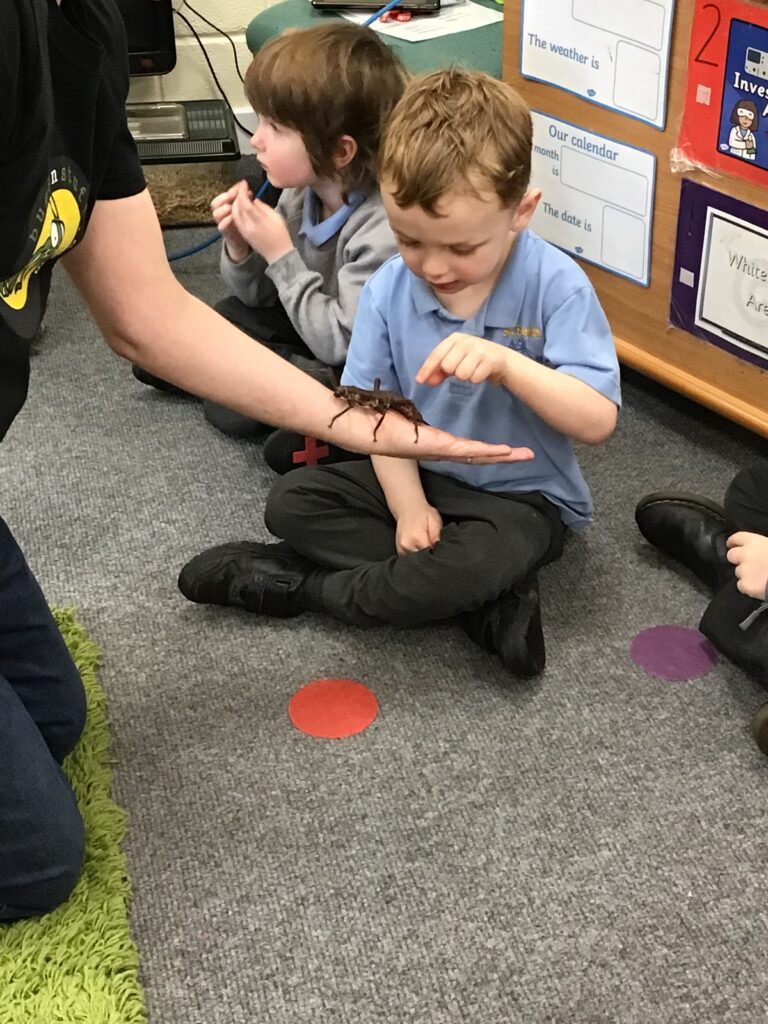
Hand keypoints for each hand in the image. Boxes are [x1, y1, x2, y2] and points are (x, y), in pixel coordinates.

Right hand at [211, 185, 249, 263]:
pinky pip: (221, 226)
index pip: (222, 195)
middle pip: (215, 203)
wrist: (244, 242)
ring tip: (232, 207)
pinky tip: (233, 218)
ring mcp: (221, 223)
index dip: (230, 190)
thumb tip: (249, 192)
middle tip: (234, 196)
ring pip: (216, 213)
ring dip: (224, 209)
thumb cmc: (244, 224)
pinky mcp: (225, 233)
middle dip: (224, 198)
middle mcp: (221, 214)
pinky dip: (226, 221)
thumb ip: (244, 201)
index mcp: (225, 206)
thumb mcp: (245, 210)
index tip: (240, 187)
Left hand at [230, 180, 293, 263]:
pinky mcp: (244, 235)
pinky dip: (237, 211)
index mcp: (258, 221)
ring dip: (236, 203)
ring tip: (241, 197)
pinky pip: (237, 220)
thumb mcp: (276, 217)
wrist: (279, 254)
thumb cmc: (281, 235)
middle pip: (237, 208)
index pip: (245, 203)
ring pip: (235, 214)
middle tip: (242, 188)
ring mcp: (245, 232)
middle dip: (237, 196)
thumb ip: (263, 207)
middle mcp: (248, 227)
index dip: (242, 192)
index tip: (244, 183)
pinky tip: (241, 207)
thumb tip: (254, 200)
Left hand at [334, 406, 533, 463]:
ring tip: (522, 454)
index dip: (489, 450)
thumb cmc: (380, 421)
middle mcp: (441, 452)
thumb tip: (417, 412)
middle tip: (527, 455)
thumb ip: (417, 418)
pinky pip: (467, 449)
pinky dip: (487, 451)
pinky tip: (503, 450)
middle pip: (479, 456)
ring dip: (501, 456)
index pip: (468, 449)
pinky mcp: (437, 446)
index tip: (507, 448)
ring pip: (477, 455)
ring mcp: (440, 451)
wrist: (363, 428)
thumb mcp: (406, 418)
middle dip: (503, 457)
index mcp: (436, 444)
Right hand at [395, 503, 441, 554]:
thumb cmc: (422, 513)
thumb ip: (436, 535)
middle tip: (431, 543)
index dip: (436, 550)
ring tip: (424, 543)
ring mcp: (401, 549)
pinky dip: (416, 554)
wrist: (407, 509)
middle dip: (429, 553)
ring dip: (422, 555)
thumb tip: (438, 547)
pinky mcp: (399, 552)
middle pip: (423, 558)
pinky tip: (418, 545)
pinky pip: (410, 558)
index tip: (439, 546)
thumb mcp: (434, 520)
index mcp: (417, 538)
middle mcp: (407, 545)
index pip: (430, 552)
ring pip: (417, 560)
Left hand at [416, 332, 511, 386]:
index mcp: (455, 338)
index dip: (427, 368)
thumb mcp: (456, 361)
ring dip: (466, 377)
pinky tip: (481, 372)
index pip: (437, 354)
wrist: (502, 359)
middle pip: (448, 366)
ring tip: (472, 371)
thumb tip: (426, 381)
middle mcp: (467, 341)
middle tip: (462, 369)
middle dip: (452, 373)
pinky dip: (476, 379)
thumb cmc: (474, 360)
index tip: (420, 381)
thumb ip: (439, 371)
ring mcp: (480, 349)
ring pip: (461, 374)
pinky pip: (475, 378)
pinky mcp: (490, 360)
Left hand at [727, 531, 767, 600]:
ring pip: (738, 571)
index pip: (736, 538)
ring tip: (759, 576)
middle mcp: (746, 554)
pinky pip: (741, 585)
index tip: (732, 545)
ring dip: (745, 574)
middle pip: (731, 555)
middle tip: (748, 563)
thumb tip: (760, 548)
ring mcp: (744, 570)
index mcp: (755, 542)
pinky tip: (758, 585)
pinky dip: (748, 587)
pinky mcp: (746, 585)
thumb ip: (763, 546)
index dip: (734, 542)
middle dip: (737, 559)